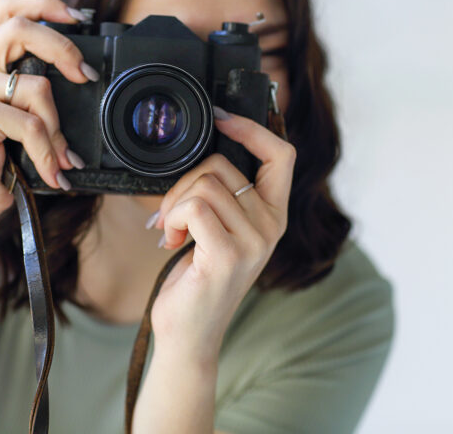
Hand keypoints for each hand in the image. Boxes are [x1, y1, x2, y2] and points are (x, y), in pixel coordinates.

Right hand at [0, 0, 98, 227]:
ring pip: (36, 87)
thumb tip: (77, 71)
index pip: (6, 8)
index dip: (43, 5)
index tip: (76, 16)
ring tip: (61, 156)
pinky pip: (31, 124)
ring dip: (57, 128)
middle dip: (62, 48)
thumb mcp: (11, 114)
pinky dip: (48, 151)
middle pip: (20, 28)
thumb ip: (27, 86)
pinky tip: (52, 172)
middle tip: (85, 76)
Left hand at [149, 109, 295, 361]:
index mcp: (272, 215)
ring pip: (205, 183)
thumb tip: (206, 149)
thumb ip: (222, 195)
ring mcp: (254, 242)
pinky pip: (195, 207)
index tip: (222, 117)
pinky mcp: (229, 255)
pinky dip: (172, 217)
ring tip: (173, 231)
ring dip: (174, 203)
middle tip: (173, 214)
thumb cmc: (196, 279)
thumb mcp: (218, 230)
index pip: (281, 154)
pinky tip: (170, 240)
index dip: (252, 128)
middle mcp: (271, 227)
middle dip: (184, 182)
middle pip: (223, 164)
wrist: (188, 334)